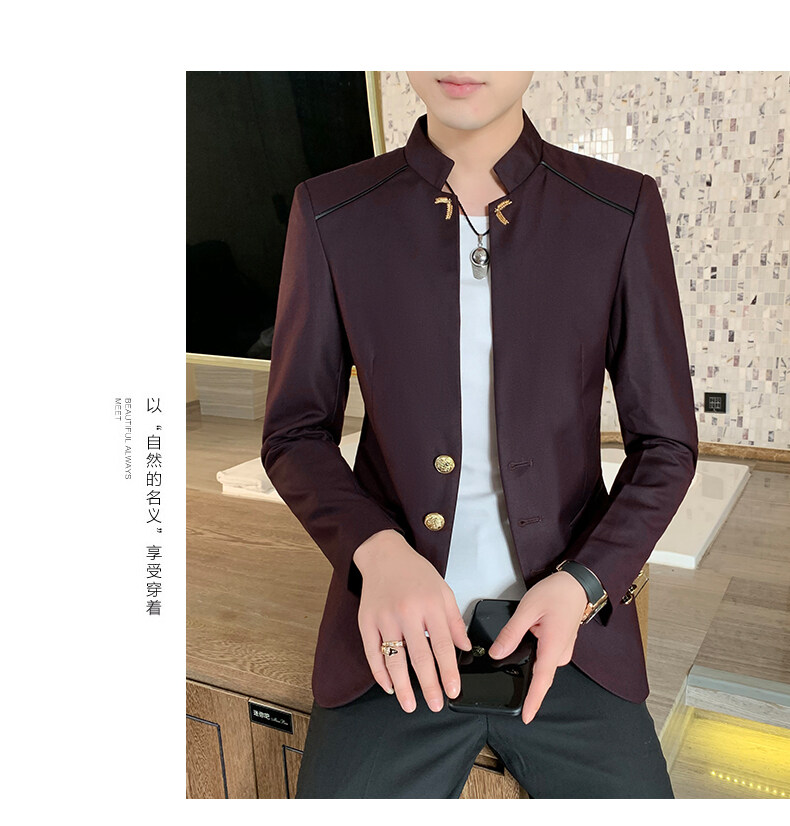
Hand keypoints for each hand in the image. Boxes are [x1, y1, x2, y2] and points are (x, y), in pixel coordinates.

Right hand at [354, 530, 472, 712]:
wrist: (384, 555)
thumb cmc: (415, 573)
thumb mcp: (443, 591)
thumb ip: (454, 621)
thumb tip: (465, 647)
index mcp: (430, 605)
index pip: (443, 645)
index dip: (449, 671)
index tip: (453, 690)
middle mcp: (407, 612)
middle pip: (420, 657)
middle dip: (429, 686)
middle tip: (436, 704)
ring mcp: (384, 618)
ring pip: (394, 660)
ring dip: (403, 687)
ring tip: (410, 704)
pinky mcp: (366, 621)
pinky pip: (372, 653)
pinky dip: (380, 673)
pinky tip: (389, 686)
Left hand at [488, 571, 588, 724]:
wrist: (577, 584)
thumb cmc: (557, 593)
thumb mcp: (528, 609)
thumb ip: (512, 633)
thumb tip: (497, 653)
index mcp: (554, 646)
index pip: (542, 681)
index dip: (533, 701)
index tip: (526, 717)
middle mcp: (561, 653)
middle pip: (539, 674)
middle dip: (523, 675)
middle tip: (509, 660)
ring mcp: (562, 650)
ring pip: (540, 664)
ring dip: (527, 660)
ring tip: (521, 638)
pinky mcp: (560, 646)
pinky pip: (544, 656)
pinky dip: (533, 653)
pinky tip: (527, 639)